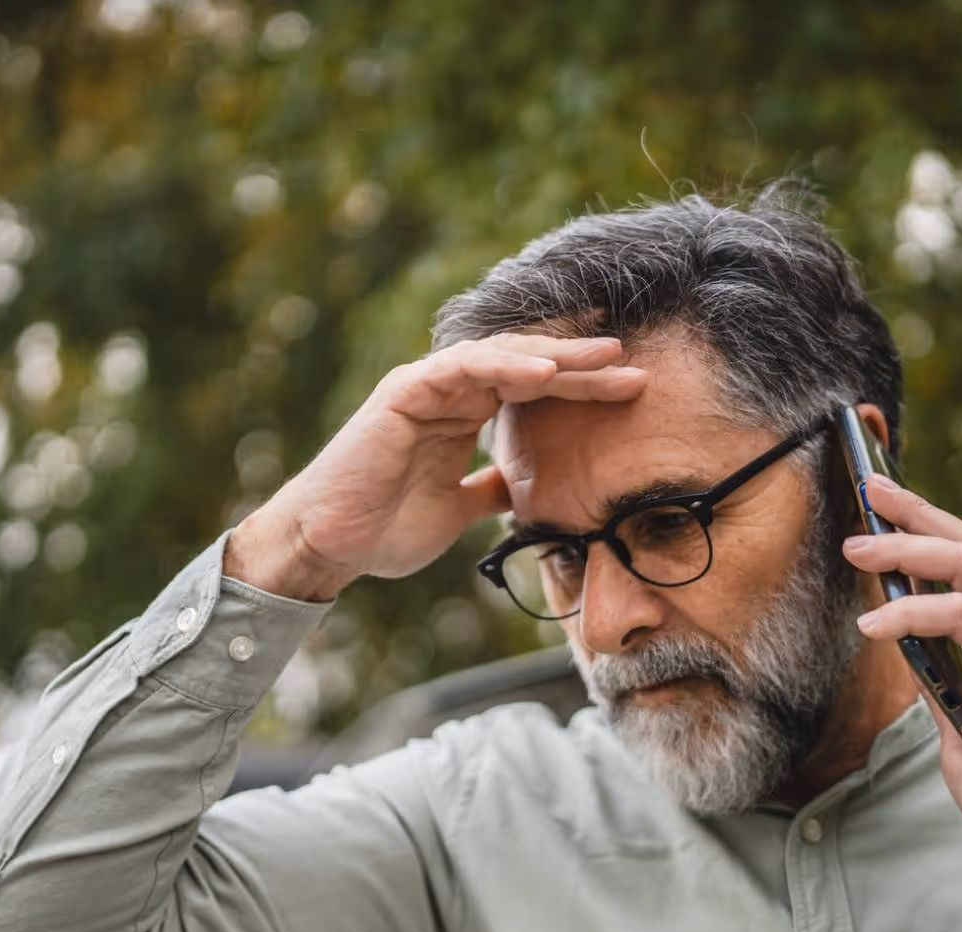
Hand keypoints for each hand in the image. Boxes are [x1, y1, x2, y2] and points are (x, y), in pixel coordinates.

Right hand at [225, 334, 647, 599]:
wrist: (330, 546)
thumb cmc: (383, 529)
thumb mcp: (455, 511)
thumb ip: (486, 491)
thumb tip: (520, 489)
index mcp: (462, 415)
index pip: (532, 388)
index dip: (580, 384)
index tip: (630, 385)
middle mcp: (448, 392)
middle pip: (526, 364)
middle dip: (579, 363)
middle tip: (630, 360)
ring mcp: (426, 387)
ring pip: (501, 356)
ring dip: (554, 355)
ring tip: (603, 357)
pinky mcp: (405, 392)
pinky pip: (462, 368)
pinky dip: (505, 365)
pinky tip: (545, 371)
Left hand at [842, 473, 961, 892]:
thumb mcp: (954, 721)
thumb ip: (935, 678)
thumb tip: (897, 641)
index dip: (924, 527)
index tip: (877, 505)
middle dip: (916, 514)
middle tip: (867, 489)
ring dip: (910, 550)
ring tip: (859, 548)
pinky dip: (917, 612)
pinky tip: (877, 623)